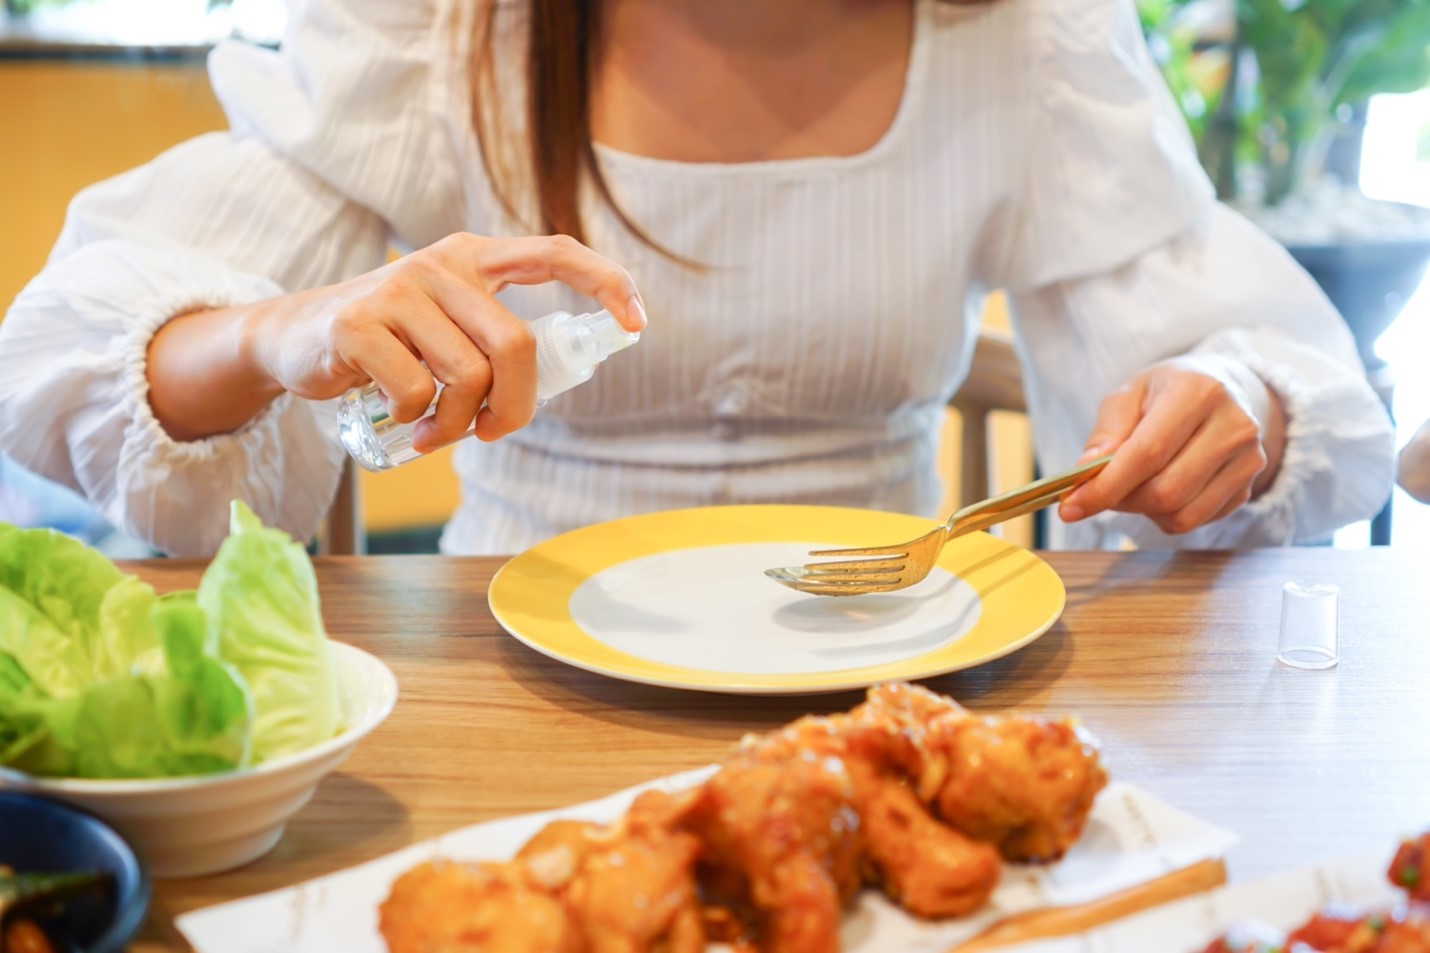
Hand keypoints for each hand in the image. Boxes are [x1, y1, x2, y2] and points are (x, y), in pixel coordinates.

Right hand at [246, 233, 644, 451]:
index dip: (604, 282)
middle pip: (516, 346)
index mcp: (474, 258)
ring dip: (458, 425)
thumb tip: (550, 384)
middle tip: (492, 433)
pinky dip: (417, 422)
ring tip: (435, 433)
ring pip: (469, 377)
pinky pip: (418, 391)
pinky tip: (401, 421)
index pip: (554, 252)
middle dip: (515, 408)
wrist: (293, 338)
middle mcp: (441, 264)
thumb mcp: (446, 328)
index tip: (636, 323)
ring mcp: (399, 289)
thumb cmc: (388, 344)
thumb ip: (492, 343)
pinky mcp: (359, 322)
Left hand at [1058, 355, 1285, 534]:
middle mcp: (1234, 425)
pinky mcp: (1249, 486)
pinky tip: (1162, 487)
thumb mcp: (1129, 394)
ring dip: (1143, 511)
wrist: (1224, 390)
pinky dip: (1167, 515)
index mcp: (1198, 392)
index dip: (1106, 486)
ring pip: (1182, 514)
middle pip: (1166, 491)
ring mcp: (1248, 459)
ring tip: (1134, 485)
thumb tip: (1086, 471)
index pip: (1147, 453)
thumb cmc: (1166, 393)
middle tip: (1101, 491)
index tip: (1070, 506)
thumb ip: (1106, 432)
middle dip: (1122, 500)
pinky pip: (1197, 520)